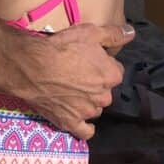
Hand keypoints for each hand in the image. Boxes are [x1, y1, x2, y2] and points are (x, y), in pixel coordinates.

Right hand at [6, 23, 134, 138]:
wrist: (32, 66)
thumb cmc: (62, 47)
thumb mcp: (90, 32)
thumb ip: (114, 34)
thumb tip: (131, 32)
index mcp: (111, 76)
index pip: (115, 71)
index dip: (102, 65)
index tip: (90, 61)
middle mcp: (103, 97)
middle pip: (105, 91)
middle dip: (96, 85)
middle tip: (79, 74)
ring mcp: (87, 112)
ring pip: (94, 108)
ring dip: (88, 102)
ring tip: (73, 92)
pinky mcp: (70, 123)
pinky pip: (84, 131)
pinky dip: (84, 127)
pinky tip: (81, 121)